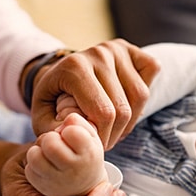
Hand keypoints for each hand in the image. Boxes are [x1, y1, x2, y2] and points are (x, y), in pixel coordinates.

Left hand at [25, 113, 106, 195]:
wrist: (85, 186)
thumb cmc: (86, 155)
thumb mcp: (90, 138)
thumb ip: (80, 123)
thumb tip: (67, 118)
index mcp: (89, 154)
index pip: (71, 132)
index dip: (68, 129)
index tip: (70, 135)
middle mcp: (74, 169)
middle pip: (50, 143)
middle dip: (50, 137)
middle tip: (55, 141)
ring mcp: (57, 180)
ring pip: (35, 155)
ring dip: (38, 149)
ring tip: (47, 151)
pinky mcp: (43, 186)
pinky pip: (29, 168)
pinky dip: (34, 162)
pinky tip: (45, 164)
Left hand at [30, 39, 159, 149]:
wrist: (61, 72)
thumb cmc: (55, 97)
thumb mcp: (43, 116)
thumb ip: (55, 130)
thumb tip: (74, 135)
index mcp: (74, 67)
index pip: (104, 113)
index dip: (105, 137)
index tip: (97, 145)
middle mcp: (98, 54)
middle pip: (124, 107)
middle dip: (118, 132)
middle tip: (107, 140)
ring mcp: (117, 49)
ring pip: (141, 94)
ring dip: (132, 118)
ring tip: (117, 127)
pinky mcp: (131, 49)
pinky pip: (152, 70)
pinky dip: (144, 92)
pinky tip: (129, 104)